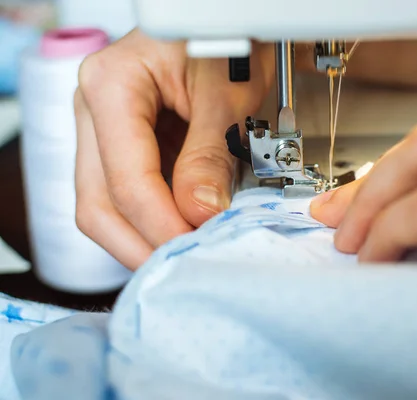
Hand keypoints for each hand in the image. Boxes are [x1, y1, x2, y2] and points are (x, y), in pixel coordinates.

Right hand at [74, 29, 273, 268]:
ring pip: (106, 204)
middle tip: (182, 269)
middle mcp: (95, 110)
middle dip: (140, 244)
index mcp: (111, 86)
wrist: (226, 20)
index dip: (161, 226)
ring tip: (185, 254)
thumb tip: (199, 211)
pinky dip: (154, 218)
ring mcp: (106, 130)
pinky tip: (182, 230)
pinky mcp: (125, 144)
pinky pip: (128, 193)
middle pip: (99, 203)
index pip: (126, 180)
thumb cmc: (226, 35)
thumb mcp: (228, 92)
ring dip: (144, 237)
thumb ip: (210, 153)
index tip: (196, 248)